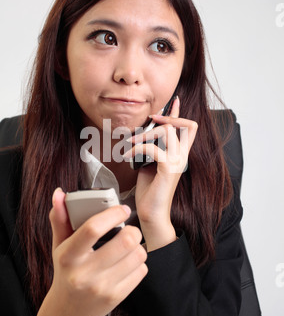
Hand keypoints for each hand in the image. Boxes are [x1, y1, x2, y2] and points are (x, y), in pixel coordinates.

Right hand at [36, 188, 146, 315]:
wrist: (68, 312)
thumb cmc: (66, 272)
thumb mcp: (59, 246)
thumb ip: (60, 219)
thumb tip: (59, 194)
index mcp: (68, 256)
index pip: (92, 229)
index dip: (112, 214)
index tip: (122, 209)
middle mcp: (84, 273)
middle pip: (125, 241)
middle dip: (132, 230)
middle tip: (129, 230)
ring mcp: (102, 287)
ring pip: (138, 255)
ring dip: (137, 247)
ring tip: (128, 247)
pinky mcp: (116, 297)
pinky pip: (141, 271)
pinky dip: (139, 263)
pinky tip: (127, 263)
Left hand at [123, 97, 197, 250]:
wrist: (152, 213)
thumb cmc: (149, 191)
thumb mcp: (150, 164)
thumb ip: (151, 149)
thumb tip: (143, 135)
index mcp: (180, 155)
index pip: (188, 129)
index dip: (181, 113)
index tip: (174, 102)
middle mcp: (182, 157)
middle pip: (181, 125)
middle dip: (163, 119)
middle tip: (148, 121)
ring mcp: (177, 162)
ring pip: (167, 132)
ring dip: (145, 134)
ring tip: (131, 143)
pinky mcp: (168, 169)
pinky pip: (153, 148)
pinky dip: (137, 149)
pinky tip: (128, 156)